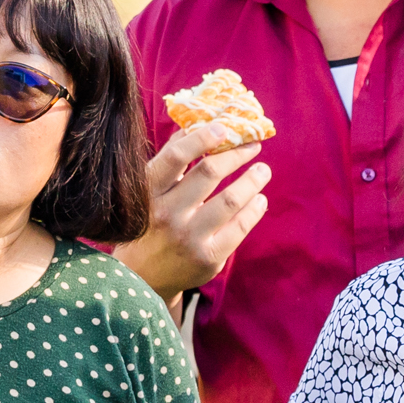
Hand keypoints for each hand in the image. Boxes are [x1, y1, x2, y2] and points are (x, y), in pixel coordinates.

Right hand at [115, 121, 272, 304]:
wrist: (141, 277)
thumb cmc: (149, 223)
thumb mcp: (148, 191)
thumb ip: (170, 159)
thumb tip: (196, 125)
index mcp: (149, 190)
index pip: (177, 156)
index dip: (203, 137)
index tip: (225, 128)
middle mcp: (168, 212)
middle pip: (210, 172)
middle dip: (237, 154)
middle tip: (253, 145)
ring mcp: (188, 237)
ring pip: (231, 200)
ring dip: (253, 180)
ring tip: (262, 171)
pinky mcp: (208, 257)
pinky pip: (240, 227)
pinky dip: (255, 209)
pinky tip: (259, 200)